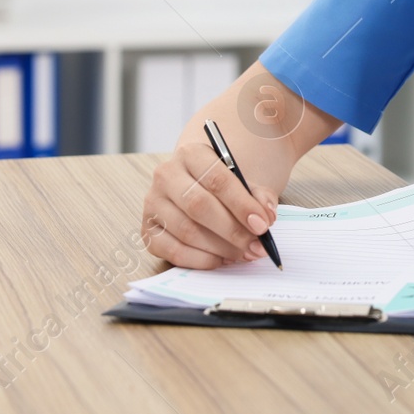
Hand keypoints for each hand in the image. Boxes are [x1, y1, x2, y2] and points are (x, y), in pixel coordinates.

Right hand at [140, 142, 279, 269]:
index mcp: (191, 154)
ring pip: (187, 231)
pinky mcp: (147, 230)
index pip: (217, 180)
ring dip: (220, 248)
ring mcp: (153, 203)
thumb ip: (259, 196)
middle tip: (256, 246)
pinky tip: (221, 259)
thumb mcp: (243, 182)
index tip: (262, 225)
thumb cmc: (222, 186)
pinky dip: (201, 260)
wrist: (197, 187)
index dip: (242, 205)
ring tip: (243, 254)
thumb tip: (266, 216)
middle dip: (233, 231)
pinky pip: (173, 251)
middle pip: (199, 206)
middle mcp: (166, 175)